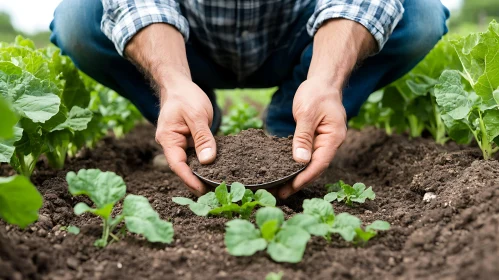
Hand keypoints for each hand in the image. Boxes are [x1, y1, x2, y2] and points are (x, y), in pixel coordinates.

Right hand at [155, 75, 215, 195]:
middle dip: (197, 180)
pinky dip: (205, 162)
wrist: (179, 85)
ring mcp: (179, 144)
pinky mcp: (188, 141)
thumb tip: (208, 161)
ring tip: (217, 185)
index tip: (202, 190)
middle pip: (183, 167)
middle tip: (214, 193)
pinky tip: (217, 170)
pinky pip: (196, 155)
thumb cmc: (185, 97)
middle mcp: (171, 144)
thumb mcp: (197, 115)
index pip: (178, 165)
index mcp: (168, 139)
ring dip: (202, 173)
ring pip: (190, 163)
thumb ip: (202, 138)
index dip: (190, 179)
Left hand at [277, 78, 346, 198]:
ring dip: (296, 175)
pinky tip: (284, 170)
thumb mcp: (307, 113)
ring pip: (311, 163)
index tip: (290, 189)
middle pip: (315, 168)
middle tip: (280, 194)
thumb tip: (299, 161)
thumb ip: (303, 137)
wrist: (323, 82)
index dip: (304, 178)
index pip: (319, 164)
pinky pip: (307, 155)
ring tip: (280, 187)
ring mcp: (324, 142)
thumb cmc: (317, 93)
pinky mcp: (316, 139)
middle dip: (298, 181)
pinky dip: (296, 164)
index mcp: (333, 138)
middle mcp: (331, 143)